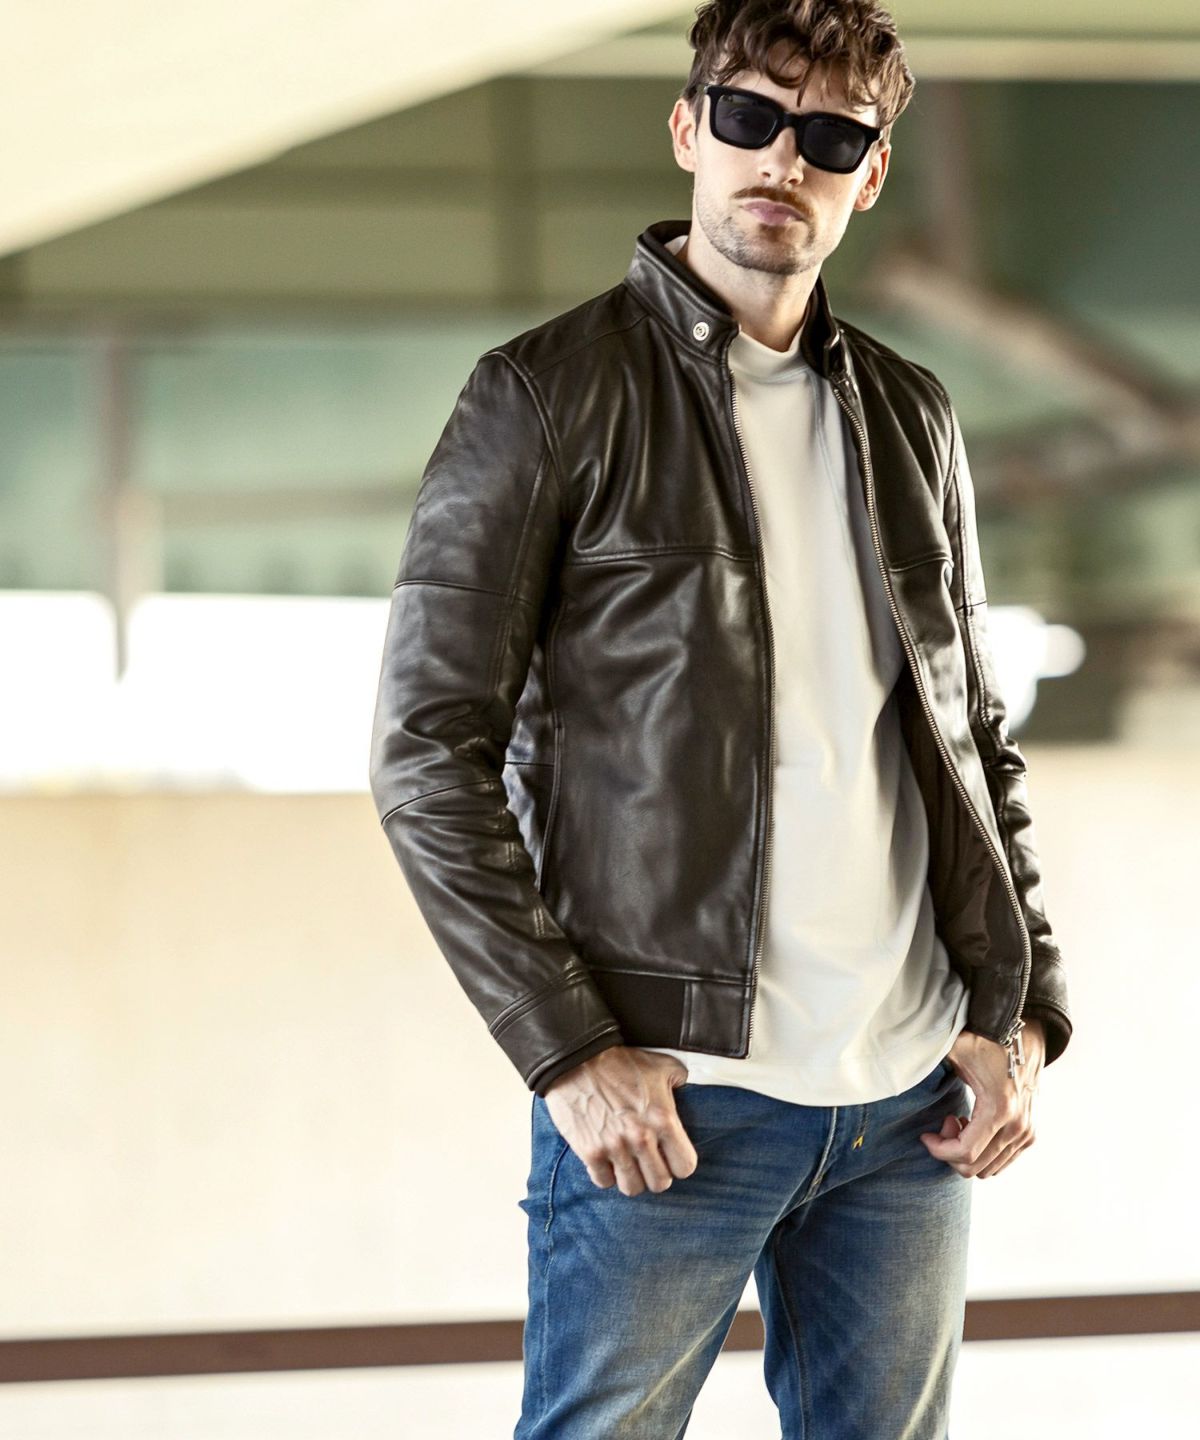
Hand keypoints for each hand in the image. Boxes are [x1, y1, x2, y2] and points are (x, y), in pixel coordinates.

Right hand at [542, 1046, 698, 1196]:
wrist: (577, 1059)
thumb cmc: (620, 1062)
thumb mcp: (659, 1065)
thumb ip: (679, 1078)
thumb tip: (686, 1086)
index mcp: (663, 1120)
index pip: (685, 1167)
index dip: (679, 1163)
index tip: (669, 1155)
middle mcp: (641, 1138)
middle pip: (660, 1183)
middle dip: (656, 1174)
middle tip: (648, 1161)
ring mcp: (614, 1148)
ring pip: (632, 1188)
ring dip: (631, 1177)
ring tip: (628, 1164)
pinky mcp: (590, 1152)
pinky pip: (603, 1181)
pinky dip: (605, 1174)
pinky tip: (606, 1159)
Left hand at [920, 1019, 1045, 1178]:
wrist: (1020, 1034)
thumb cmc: (984, 1041)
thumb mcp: (954, 1051)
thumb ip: (926, 1060)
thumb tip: (896, 1066)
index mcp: (1000, 1110)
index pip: (965, 1153)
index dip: (939, 1150)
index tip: (926, 1135)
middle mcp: (1018, 1127)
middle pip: (975, 1166)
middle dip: (951, 1151)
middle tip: (944, 1122)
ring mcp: (1026, 1133)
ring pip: (988, 1168)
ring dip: (967, 1151)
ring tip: (958, 1121)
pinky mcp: (1029, 1134)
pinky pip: (1001, 1161)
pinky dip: (982, 1151)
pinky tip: (972, 1125)